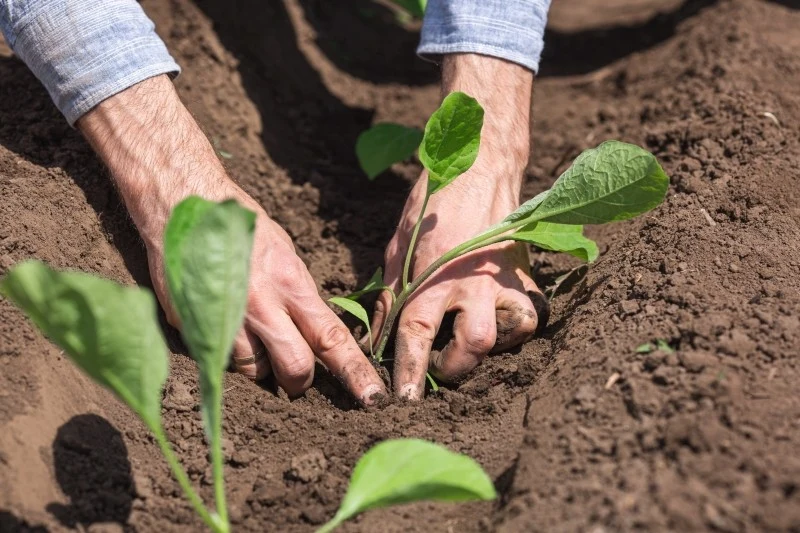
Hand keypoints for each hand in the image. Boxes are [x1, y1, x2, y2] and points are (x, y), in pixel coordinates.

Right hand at [78, 75, 385, 404]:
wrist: (182, 203)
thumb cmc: (240, 227)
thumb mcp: (285, 254)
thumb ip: (298, 296)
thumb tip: (314, 330)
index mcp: (290, 284)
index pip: (331, 339)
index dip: (355, 373)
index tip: (373, 398)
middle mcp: (260, 306)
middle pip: (294, 370)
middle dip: (297, 380)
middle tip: (292, 372)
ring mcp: (224, 320)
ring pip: (253, 371)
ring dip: (256, 363)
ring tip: (247, 330)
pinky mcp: (193, 327)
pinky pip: (218, 358)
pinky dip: (225, 350)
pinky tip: (220, 321)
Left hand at [372, 54, 547, 398]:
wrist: (479, 167)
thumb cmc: (432, 206)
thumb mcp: (397, 247)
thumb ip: (388, 295)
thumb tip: (376, 338)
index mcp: (432, 274)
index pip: (417, 334)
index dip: (410, 372)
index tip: (404, 399)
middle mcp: (471, 282)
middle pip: (473, 345)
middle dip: (455, 368)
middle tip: (439, 365)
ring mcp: (504, 279)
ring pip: (510, 334)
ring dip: (489, 348)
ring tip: (469, 340)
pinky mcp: (525, 274)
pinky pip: (532, 314)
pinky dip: (517, 325)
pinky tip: (499, 319)